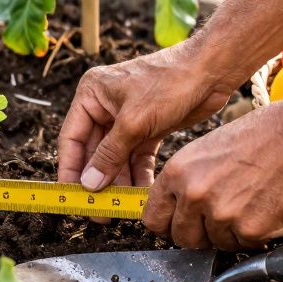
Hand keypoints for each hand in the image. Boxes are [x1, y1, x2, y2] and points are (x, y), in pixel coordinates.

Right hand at [58, 41, 234, 192]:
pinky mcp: (148, 128)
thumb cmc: (170, 82)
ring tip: (122, 206)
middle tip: (100, 210)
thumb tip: (89, 184)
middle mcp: (105, 106)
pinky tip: (142, 193)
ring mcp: (127, 118)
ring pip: (116, 158)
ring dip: (119, 181)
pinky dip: (139, 174)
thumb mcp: (134, 121)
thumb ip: (110, 154)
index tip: (72, 196)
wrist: (211, 70)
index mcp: (91, 95)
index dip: (70, 169)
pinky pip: (136, 157)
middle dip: (98, 180)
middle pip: (93, 152)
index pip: (71, 138)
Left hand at [142, 97, 282, 249]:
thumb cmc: (263, 134)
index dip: (168, 225)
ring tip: (251, 205)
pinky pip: (244, 245)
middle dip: (201, 235)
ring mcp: (220, 214)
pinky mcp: (249, 229)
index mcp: (178, 171)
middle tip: (222, 220)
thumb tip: (182, 209)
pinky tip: (268, 210)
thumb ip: (190, 180)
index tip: (180, 226)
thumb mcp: (208, 150)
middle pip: (182, 238)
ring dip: (231, 234)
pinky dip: (256, 235)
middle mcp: (193, 194)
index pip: (154, 218)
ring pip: (215, 244)